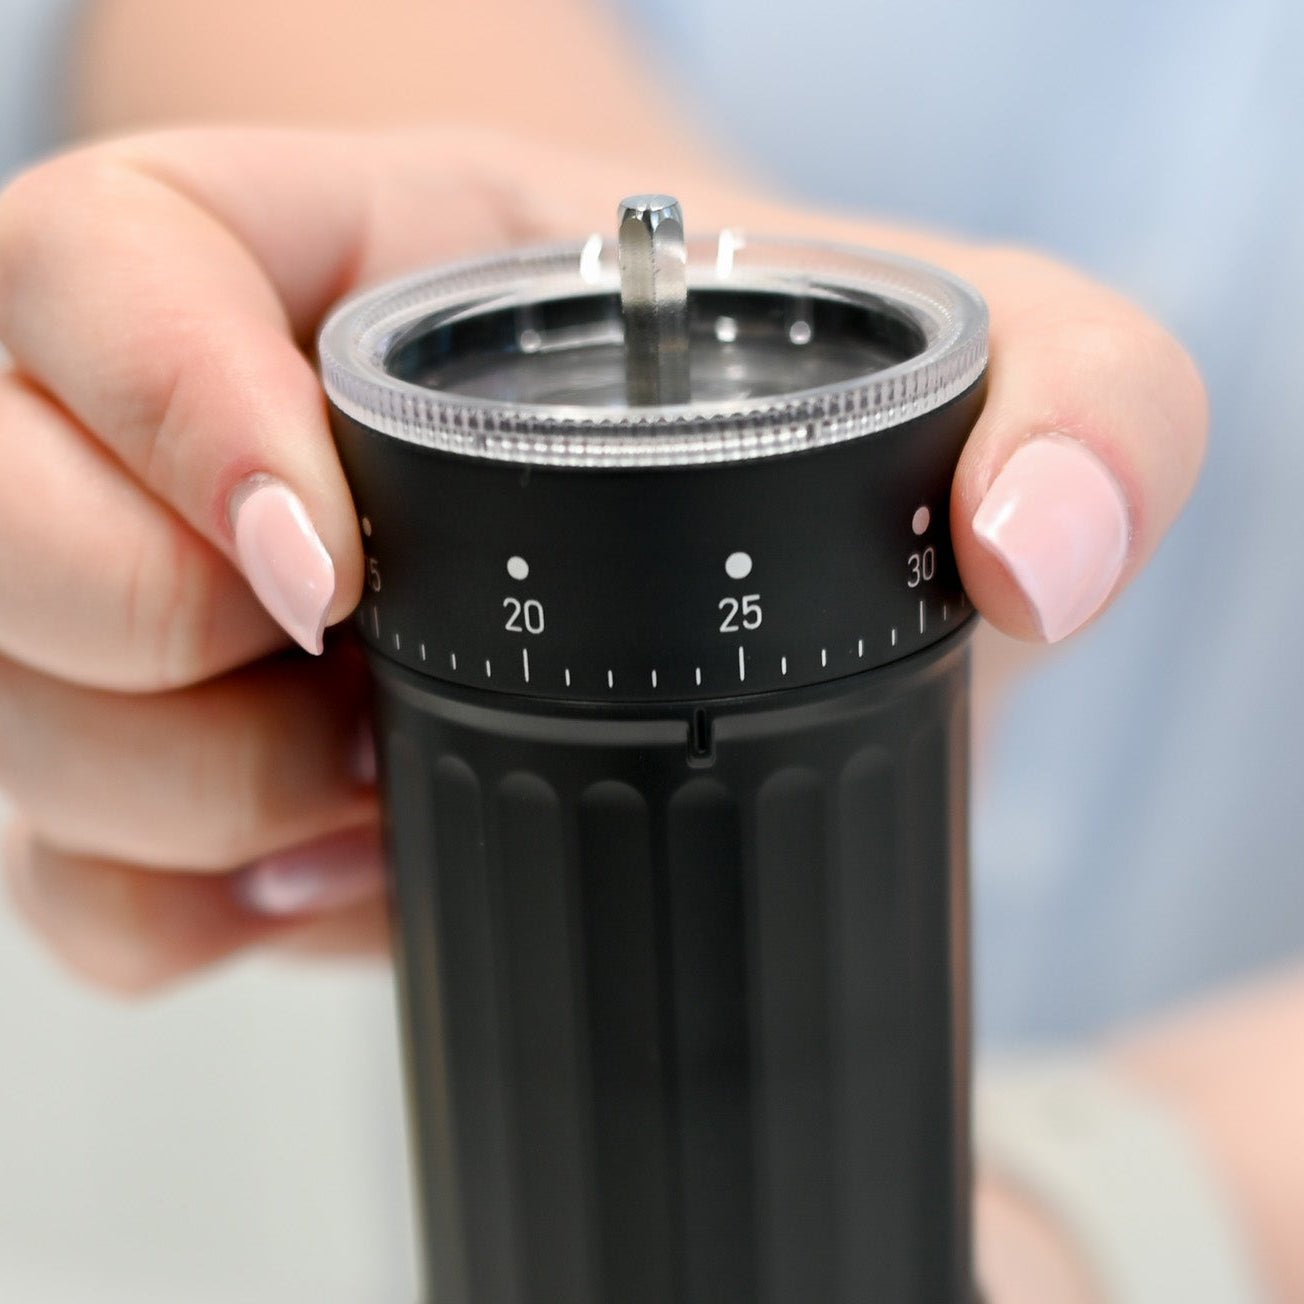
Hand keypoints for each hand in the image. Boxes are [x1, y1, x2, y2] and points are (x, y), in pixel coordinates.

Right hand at [0, 126, 1205, 991]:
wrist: (738, 501)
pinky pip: (75, 878)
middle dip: (147, 660)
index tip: (328, 574)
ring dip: (165, 806)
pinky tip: (320, 885)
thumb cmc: (811, 399)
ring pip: (17, 714)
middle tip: (348, 717)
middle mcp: (205, 419)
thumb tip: (1030, 556)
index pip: (106, 271)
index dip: (160, 414)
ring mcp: (172, 595)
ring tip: (358, 802)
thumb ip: (1078, 409)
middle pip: (1, 520)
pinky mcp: (183, 758)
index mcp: (332, 255)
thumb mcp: (989, 354)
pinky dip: (172, 919)